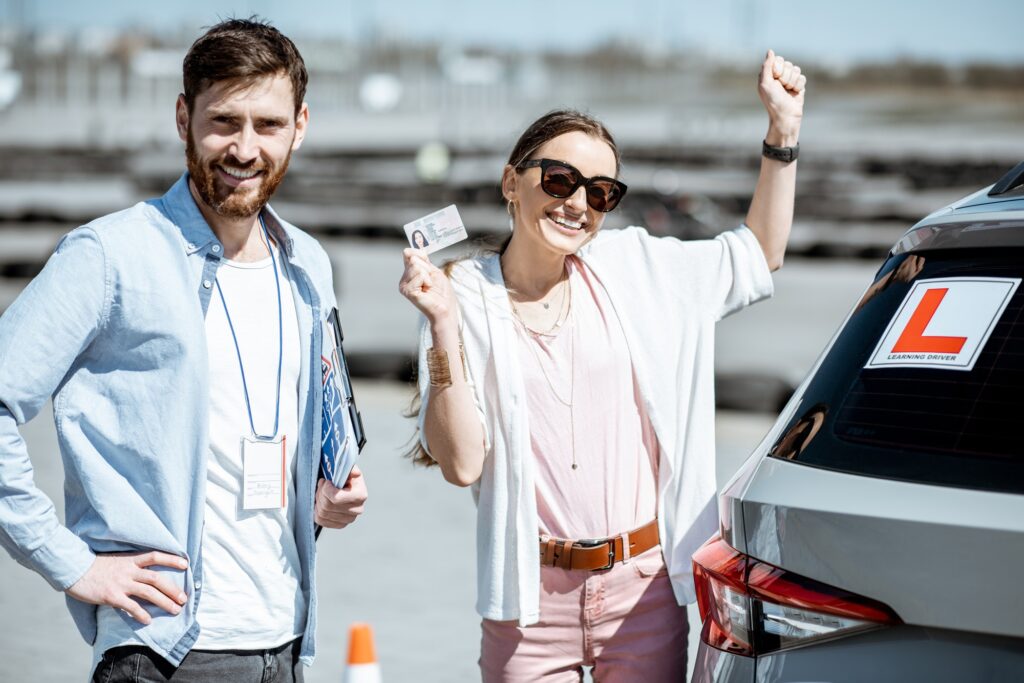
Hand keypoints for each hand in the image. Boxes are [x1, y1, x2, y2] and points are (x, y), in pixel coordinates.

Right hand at [65, 552, 188, 624]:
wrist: (74, 569)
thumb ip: (130, 566)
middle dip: (173, 589)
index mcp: (130, 560)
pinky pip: (131, 606)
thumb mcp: (116, 560)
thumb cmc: (94, 566)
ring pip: (149, 593)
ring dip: (164, 602)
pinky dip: (141, 614)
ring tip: (175, 610)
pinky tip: (148, 621)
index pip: (155, 556)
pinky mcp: (111, 596)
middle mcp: (128, 570)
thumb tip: (143, 574)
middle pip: (157, 579)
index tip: (186, 563)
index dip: (171, 559)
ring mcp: (121, 583)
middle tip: (183, 599)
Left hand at [315, 466, 366, 528]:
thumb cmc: (346, 477)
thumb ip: (350, 468)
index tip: (327, 482)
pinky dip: (317, 510)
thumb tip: (355, 473)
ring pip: (322, 512)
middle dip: (321, 493)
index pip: (335, 498)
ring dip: (318, 500)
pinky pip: (321, 520)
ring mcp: (349, 519)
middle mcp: (357, 510)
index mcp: (360, 495)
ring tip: (323, 492)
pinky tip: (322, 502)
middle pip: (327, 506)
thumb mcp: (347, 469)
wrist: (347, 486)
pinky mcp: (340, 525)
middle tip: (323, 485)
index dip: (326, 489)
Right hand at [398, 248, 457, 326]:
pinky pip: (420, 275)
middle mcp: (403, 280)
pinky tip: (427, 291)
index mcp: (408, 274)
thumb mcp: (433, 270)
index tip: (429, 269)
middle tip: (431, 282)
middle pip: (413, 259)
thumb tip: (407, 250)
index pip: (409, 253)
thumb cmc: (441, 292)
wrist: (446, 309)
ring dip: (428, 276)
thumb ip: (422, 260)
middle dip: (427, 268)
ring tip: (429, 287)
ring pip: (416, 266)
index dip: (421, 256)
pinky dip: (428, 281)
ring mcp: (404, 286)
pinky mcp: (408, 291)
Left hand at [758, 49, 806, 144]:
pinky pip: (802, 77)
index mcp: (769, 74)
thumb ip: (767, 66)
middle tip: (782, 88)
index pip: (778, 60)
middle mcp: (779, 76)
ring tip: (787, 91)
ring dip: (792, 82)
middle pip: (788, 64)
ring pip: (796, 70)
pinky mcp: (798, 85)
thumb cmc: (773, 101)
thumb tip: (770, 51)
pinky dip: (799, 86)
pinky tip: (794, 93)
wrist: (786, 116)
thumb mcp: (765, 83)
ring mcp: (789, 80)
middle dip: (786, 76)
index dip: (779, 68)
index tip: (776, 78)